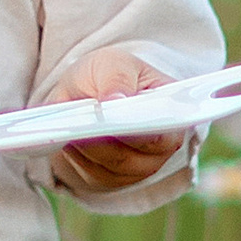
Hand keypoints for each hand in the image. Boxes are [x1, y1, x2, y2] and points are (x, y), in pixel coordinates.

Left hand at [51, 47, 179, 191]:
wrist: (87, 89)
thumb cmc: (108, 74)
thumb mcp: (113, 62)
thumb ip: (117, 78)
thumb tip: (115, 100)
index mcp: (172, 114)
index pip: (162, 134)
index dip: (139, 133)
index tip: (114, 125)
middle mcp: (161, 148)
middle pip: (131, 157)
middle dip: (103, 142)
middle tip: (82, 127)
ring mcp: (138, 167)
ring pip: (110, 168)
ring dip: (86, 148)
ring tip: (71, 128)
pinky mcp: (112, 178)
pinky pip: (93, 175)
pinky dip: (77, 158)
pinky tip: (68, 140)